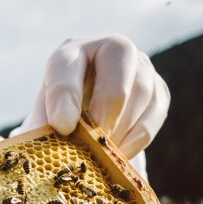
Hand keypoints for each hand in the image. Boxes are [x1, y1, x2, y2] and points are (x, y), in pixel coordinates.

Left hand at [20, 34, 169, 157]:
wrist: (84, 124)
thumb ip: (45, 133)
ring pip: (142, 88)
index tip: (63, 128)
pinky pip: (157, 109)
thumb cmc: (59, 123)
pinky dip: (139, 136)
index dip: (65, 97)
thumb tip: (56, 154)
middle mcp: (108, 47)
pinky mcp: (158, 88)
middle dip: (106, 107)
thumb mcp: (44, 124)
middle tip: (95, 143)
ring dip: (123, 127)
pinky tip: (121, 155)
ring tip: (105, 156)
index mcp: (69, 54)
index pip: (66, 66)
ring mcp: (139, 65)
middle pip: (120, 58)